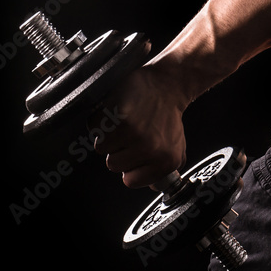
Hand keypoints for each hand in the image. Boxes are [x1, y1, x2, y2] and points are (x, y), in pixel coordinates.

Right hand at [88, 63, 188, 188]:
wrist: (166, 84)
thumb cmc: (168, 115)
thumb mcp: (175, 147)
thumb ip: (162, 170)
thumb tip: (148, 185)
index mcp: (165, 160)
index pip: (130, 181)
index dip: (130, 167)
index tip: (135, 153)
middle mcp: (149, 149)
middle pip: (113, 165)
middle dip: (119, 150)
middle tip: (132, 132)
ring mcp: (132, 133)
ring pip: (102, 148)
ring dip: (109, 135)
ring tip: (125, 121)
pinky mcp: (117, 116)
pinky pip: (94, 129)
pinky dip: (100, 120)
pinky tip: (117, 112)